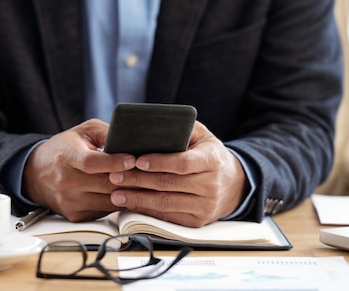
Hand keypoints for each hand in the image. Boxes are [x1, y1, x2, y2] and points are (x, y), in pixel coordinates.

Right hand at [22, 119, 135, 221]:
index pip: (91, 163)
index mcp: (67, 157)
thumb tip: (131, 140)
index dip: (114, 162)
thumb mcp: (84, 132)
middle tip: (149, 172)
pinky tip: (127, 192)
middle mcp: (67, 182)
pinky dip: (118, 202)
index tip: (133, 160)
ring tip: (143, 182)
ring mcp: (70, 201)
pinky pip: (105, 211)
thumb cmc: (65, 148)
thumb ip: (107, 133)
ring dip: (128, 193)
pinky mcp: (76, 215)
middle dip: (130, 179)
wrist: (35, 173)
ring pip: (109, 201)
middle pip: (105, 185)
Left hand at [108, 121, 248, 226]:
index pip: (184, 163)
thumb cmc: (208, 154)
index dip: (160, 163)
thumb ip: (180, 129)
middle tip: (115, 176)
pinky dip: (147, 211)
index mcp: (212, 160)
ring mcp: (205, 206)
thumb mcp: (201, 136)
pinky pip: (168, 217)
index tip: (138, 160)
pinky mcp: (197, 222)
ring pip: (166, 203)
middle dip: (139, 180)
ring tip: (116, 192)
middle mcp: (211, 185)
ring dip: (138, 198)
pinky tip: (130, 204)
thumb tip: (149, 127)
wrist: (233, 184)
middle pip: (169, 184)